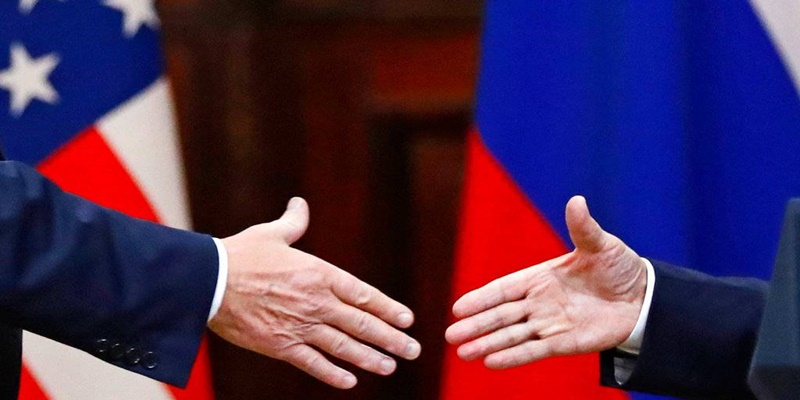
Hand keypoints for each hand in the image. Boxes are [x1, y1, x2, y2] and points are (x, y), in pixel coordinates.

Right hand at [208, 197, 420, 388]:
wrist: (208, 282)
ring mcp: (300, 326)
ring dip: (370, 358)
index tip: (408, 319)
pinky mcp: (280, 346)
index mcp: (319, 274)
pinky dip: (333, 374)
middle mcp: (316, 302)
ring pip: (344, 347)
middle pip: (362, 324)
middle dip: (391, 339)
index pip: (364, 295)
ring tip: (390, 367)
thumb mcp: (272, 234)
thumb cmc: (240, 255)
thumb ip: (293, 223)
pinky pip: (313, 363)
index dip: (388, 308)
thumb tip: (300, 204)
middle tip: (412, 349)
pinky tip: (350, 381)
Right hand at [445, 195, 646, 368]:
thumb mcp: (601, 245)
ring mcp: (550, 324)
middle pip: (501, 316)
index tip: (458, 308)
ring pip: (512, 335)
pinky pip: (534, 351)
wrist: (644, 298)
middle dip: (476, 325)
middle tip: (449, 336)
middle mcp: (540, 302)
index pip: (504, 289)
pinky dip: (513, 357)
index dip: (481, 298)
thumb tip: (576, 200)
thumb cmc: (620, 267)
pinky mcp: (564, 342)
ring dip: (488, 344)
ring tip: (463, 353)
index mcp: (541, 277)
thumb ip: (583, 228)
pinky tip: (491, 363)